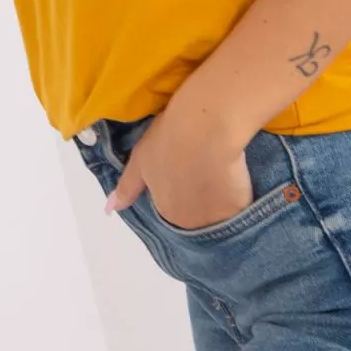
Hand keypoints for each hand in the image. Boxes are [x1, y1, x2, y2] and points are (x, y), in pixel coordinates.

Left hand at [105, 92, 256, 230]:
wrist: (205, 128)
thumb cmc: (168, 139)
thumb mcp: (140, 160)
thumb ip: (127, 187)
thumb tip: (109, 209)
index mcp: (165, 210)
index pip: (173, 211)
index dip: (180, 193)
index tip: (187, 177)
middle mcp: (190, 223)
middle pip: (196, 218)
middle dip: (199, 204)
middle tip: (206, 175)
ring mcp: (216, 219)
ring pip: (219, 218)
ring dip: (220, 206)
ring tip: (225, 178)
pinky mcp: (241, 211)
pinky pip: (240, 211)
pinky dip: (240, 201)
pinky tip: (240, 180)